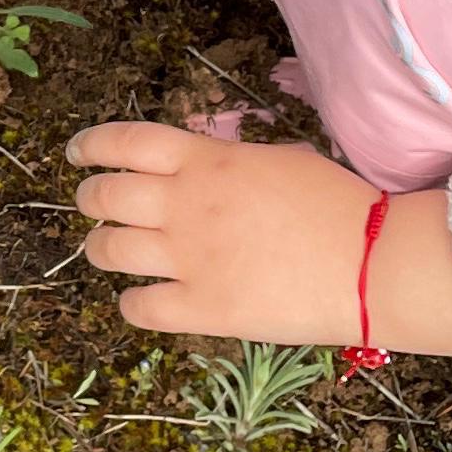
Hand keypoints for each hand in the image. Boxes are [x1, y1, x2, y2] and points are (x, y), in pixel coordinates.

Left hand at [69, 125, 451, 356]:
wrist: (373, 262)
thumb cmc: (338, 204)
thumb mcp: (278, 159)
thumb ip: (227, 162)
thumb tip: (200, 166)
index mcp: (206, 162)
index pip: (125, 142)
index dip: (92, 145)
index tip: (78, 152)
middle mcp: (185, 206)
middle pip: (104, 196)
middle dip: (90, 197)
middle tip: (93, 203)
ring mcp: (189, 259)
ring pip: (108, 249)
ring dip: (99, 247)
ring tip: (107, 248)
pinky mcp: (203, 309)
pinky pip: (140, 307)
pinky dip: (131, 302)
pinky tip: (140, 298)